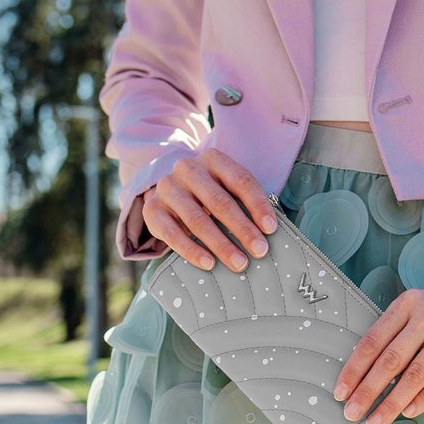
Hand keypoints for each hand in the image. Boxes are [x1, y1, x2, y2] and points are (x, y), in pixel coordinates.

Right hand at [141, 148, 277, 271]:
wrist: (170, 194)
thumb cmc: (210, 194)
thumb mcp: (228, 189)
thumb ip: (245, 203)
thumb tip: (269, 231)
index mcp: (212, 159)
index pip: (240, 181)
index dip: (258, 205)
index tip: (271, 229)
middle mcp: (187, 169)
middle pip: (219, 202)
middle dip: (243, 229)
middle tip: (260, 251)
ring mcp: (167, 189)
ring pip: (197, 220)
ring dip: (221, 245)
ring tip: (240, 264)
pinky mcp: (152, 210)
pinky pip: (172, 234)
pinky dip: (192, 251)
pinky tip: (209, 264)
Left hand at [332, 273, 423, 423]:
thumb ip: (403, 334)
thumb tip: (371, 376)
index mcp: (410, 302)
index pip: (374, 339)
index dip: (354, 368)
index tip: (340, 392)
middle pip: (390, 358)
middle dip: (367, 390)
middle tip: (352, 413)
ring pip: (416, 372)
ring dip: (393, 402)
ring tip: (377, 421)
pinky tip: (410, 412)